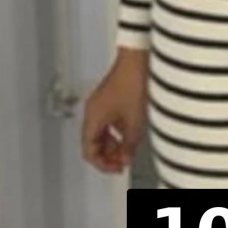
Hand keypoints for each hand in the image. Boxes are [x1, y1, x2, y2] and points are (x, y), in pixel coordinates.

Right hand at [80, 49, 147, 173]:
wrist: (138, 58)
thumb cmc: (133, 83)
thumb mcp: (134, 121)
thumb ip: (129, 145)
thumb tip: (126, 158)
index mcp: (92, 117)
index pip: (89, 151)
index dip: (103, 164)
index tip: (117, 169)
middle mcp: (92, 110)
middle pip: (93, 142)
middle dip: (108, 155)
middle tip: (123, 162)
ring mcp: (101, 103)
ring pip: (101, 132)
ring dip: (113, 144)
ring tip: (128, 149)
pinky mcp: (110, 97)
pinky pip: (108, 121)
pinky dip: (117, 131)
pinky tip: (130, 133)